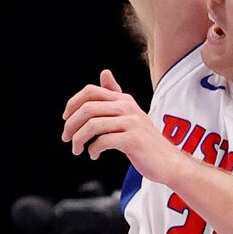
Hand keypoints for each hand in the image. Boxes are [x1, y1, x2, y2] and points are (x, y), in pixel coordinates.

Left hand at [62, 70, 180, 183]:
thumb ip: (115, 95)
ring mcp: (131, 123)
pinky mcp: (132, 140)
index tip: (66, 118)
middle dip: (71, 125)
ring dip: (79, 140)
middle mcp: (127, 107)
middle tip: (66, 138)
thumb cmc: (144, 139)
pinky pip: (103, 141)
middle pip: (87, 108)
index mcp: (123, 99)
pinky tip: (94, 155)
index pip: (90, 91)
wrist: (166, 160)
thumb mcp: (130, 113)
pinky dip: (93, 150)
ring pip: (93, 125)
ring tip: (77, 150)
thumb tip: (104, 72)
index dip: (73, 103)